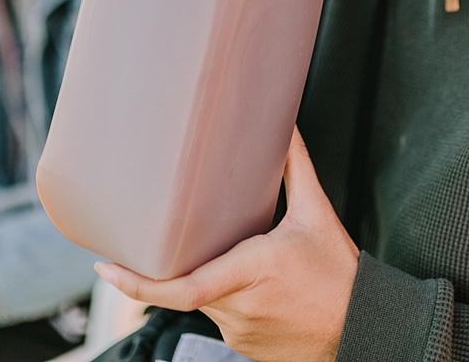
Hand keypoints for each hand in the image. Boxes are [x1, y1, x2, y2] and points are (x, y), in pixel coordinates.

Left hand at [97, 129, 358, 361]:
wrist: (363, 328)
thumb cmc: (340, 274)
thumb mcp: (318, 215)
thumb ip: (296, 168)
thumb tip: (285, 128)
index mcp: (253, 269)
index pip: (183, 286)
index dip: (138, 283)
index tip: (106, 269)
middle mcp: (240, 305)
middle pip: (188, 284)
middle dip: (175, 263)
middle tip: (157, 239)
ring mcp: (239, 331)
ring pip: (203, 300)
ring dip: (205, 277)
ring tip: (230, 258)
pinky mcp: (243, 346)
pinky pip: (220, 317)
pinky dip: (223, 297)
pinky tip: (251, 286)